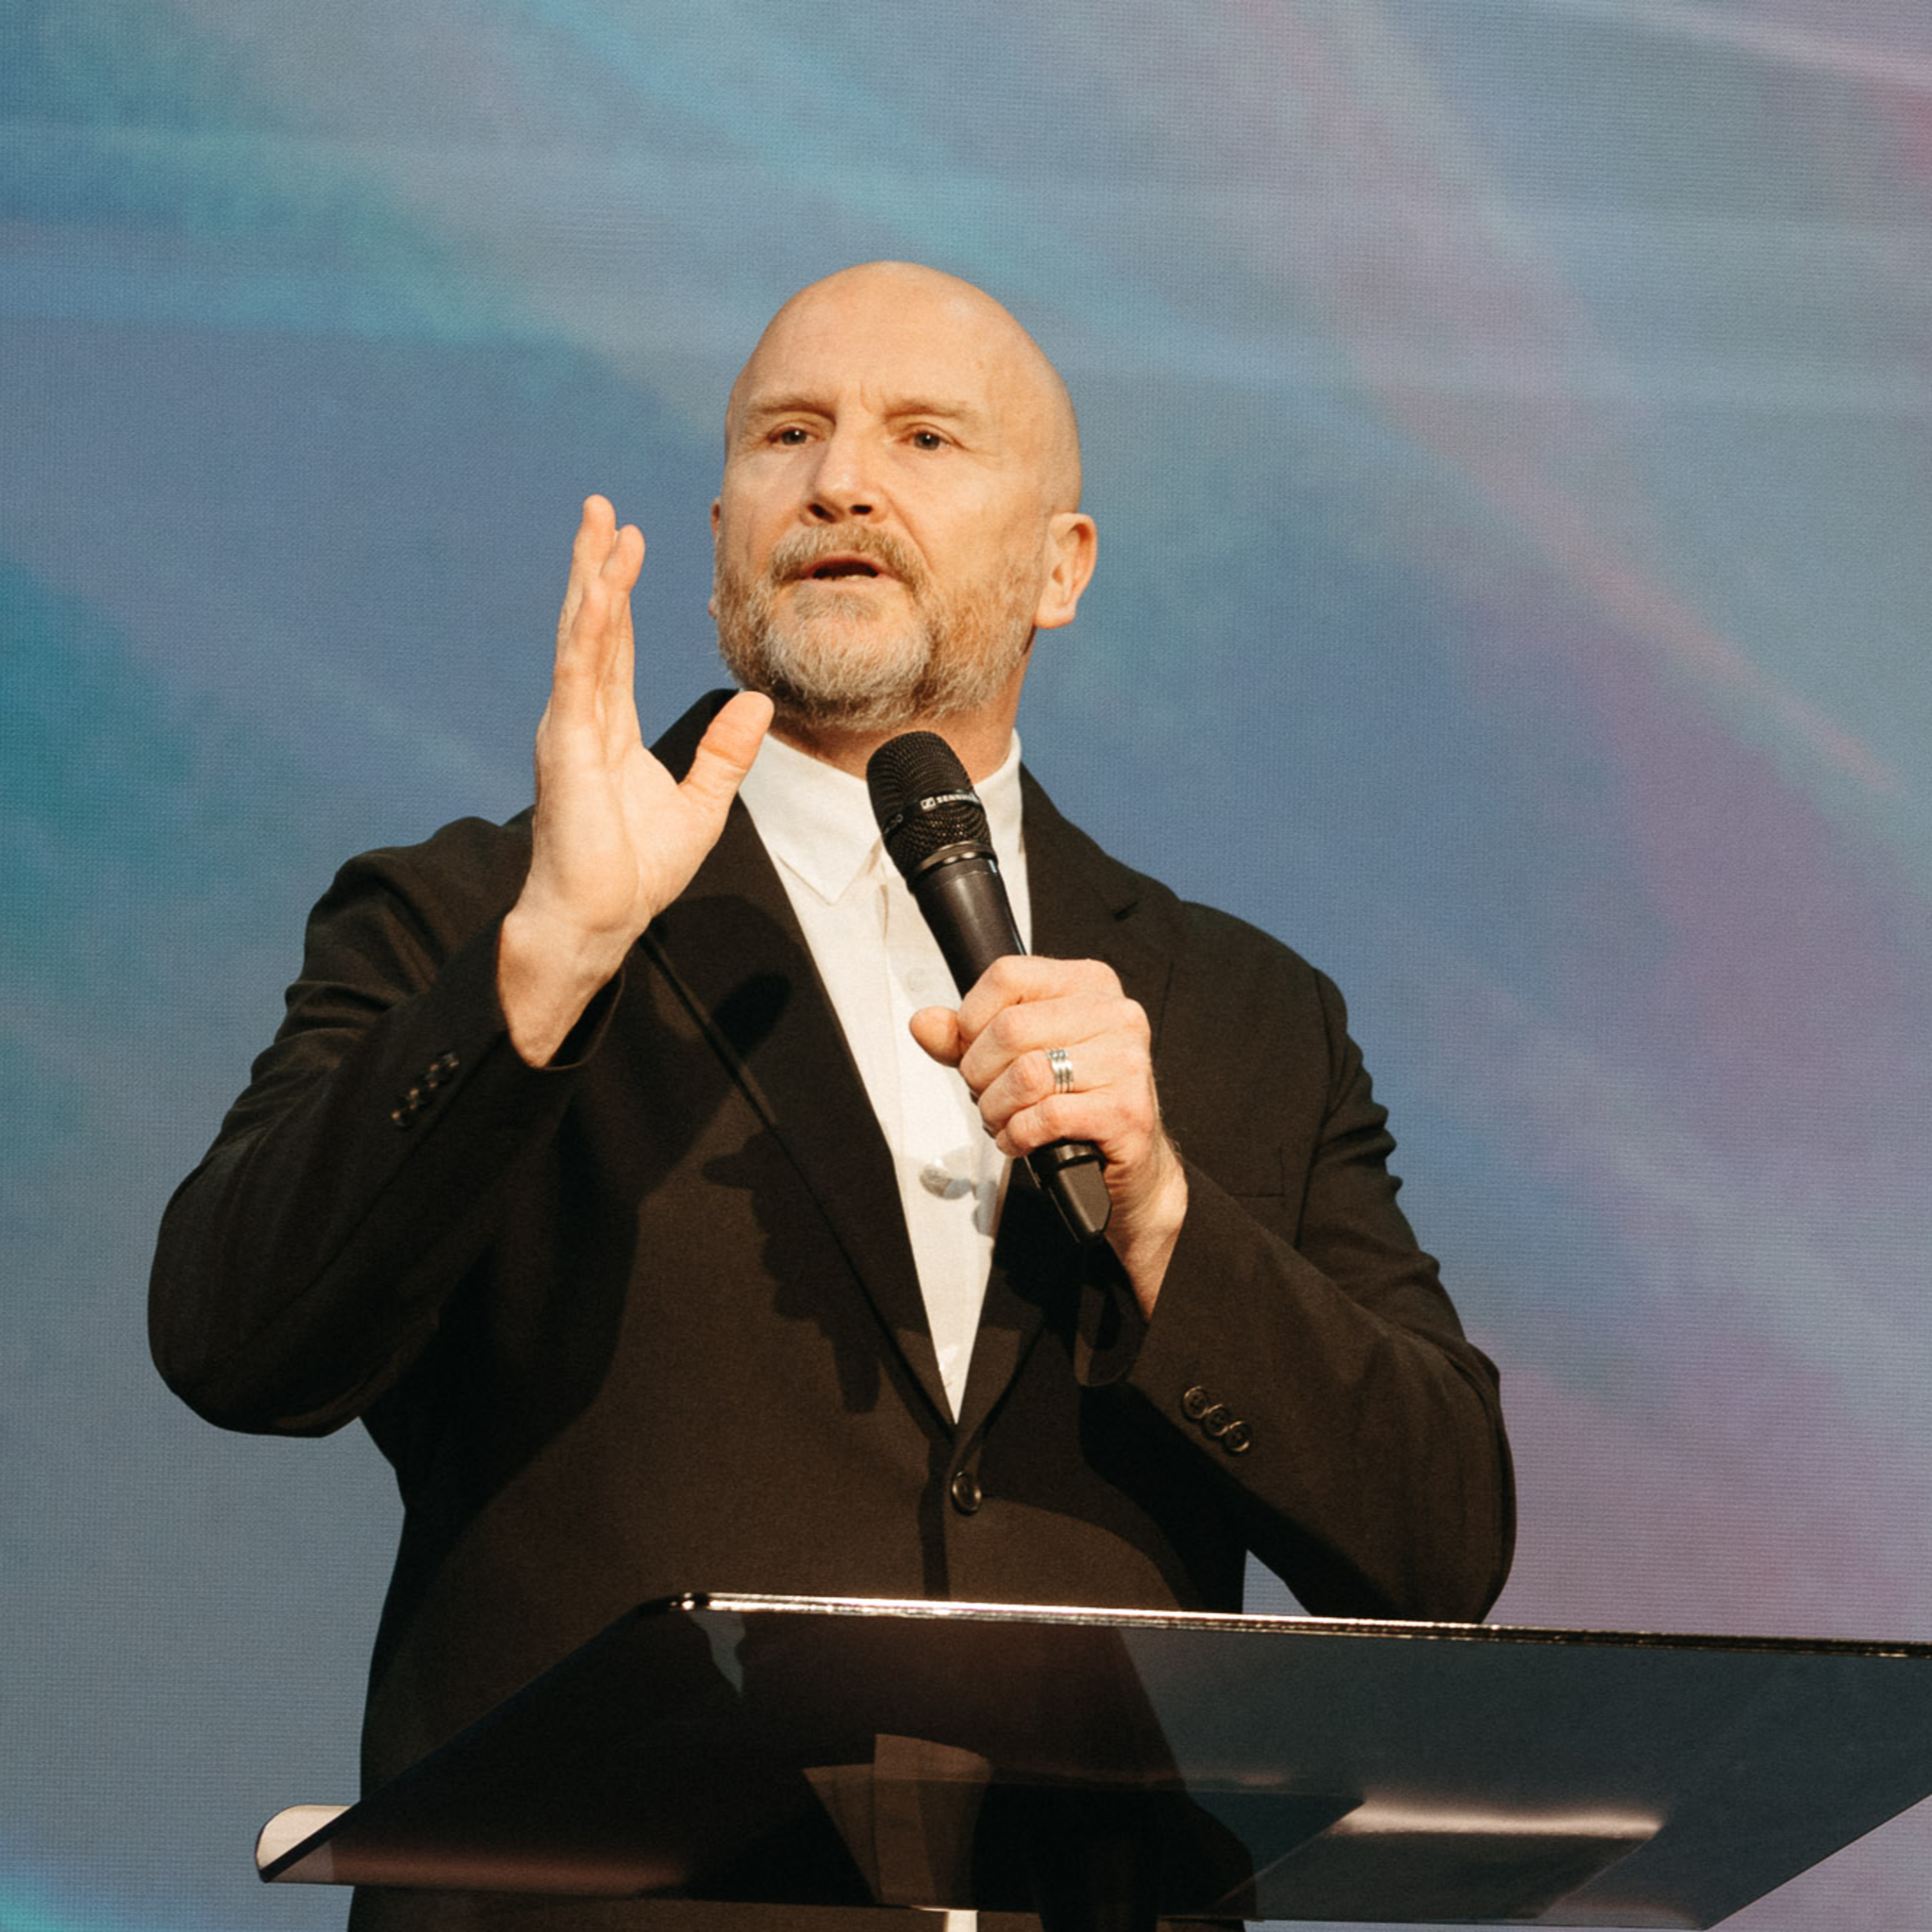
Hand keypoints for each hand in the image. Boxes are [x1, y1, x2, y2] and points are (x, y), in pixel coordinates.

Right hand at [500, 496, 771, 1062]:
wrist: (600, 920)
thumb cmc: (635, 873)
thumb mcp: (702, 804)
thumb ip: (726, 752)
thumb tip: (758, 703)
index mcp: (609, 729)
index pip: (616, 646)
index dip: (622, 593)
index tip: (630, 540)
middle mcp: (583, 720)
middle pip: (591, 626)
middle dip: (595, 563)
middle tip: (599, 506)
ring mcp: (569, 730)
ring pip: (582, 638)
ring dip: (591, 579)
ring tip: (598, 525)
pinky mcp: (565, 750)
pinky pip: (579, 678)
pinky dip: (590, 632)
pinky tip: (600, 592)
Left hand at [910, 956, 1187, 1311]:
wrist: (1128, 1162)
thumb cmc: (1075, 1101)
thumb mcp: (1016, 1055)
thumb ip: (967, 1037)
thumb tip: (925, 1023)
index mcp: (1089, 984)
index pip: (1007, 976)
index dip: (971, 1018)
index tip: (973, 1048)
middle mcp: (1116, 1014)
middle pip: (1010, 1028)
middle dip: (980, 1072)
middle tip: (988, 1093)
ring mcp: (1126, 1062)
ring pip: (1026, 1074)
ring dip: (997, 1108)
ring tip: (1004, 1118)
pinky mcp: (1126, 1111)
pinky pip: (1046, 1117)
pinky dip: (1018, 1135)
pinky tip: (1021, 1139)